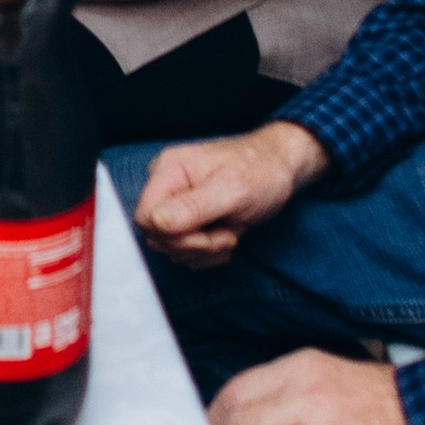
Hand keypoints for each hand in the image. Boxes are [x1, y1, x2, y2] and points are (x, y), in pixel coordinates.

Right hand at [131, 119, 325, 268]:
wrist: (279, 170)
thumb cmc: (260, 171)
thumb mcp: (232, 190)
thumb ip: (193, 207)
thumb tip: (156, 223)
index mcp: (169, 170)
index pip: (145, 217)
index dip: (172, 236)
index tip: (208, 235)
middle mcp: (167, 186)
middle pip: (155, 235)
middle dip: (193, 246)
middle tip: (225, 237)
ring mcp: (176, 203)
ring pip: (170, 247)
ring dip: (203, 251)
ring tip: (229, 236)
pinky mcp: (187, 219)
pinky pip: (184, 250)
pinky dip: (207, 254)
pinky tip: (226, 239)